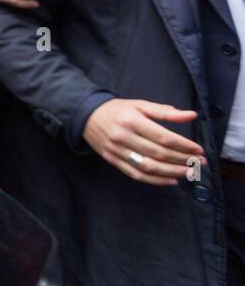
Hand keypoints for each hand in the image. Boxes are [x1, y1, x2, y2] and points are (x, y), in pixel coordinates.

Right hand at [82, 99, 202, 185]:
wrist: (86, 116)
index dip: (183, 145)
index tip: (198, 150)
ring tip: (189, 173)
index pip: (163, 137)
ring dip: (172, 172)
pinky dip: (155, 180)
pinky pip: (136, 174)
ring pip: (148, 167)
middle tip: (199, 163)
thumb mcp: (140, 105)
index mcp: (132, 120)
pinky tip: (170, 180)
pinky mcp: (112, 160)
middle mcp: (123, 137)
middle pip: (158, 153)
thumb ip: (165, 112)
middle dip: (182, 159)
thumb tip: (191, 115)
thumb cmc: (117, 110)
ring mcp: (117, 151)